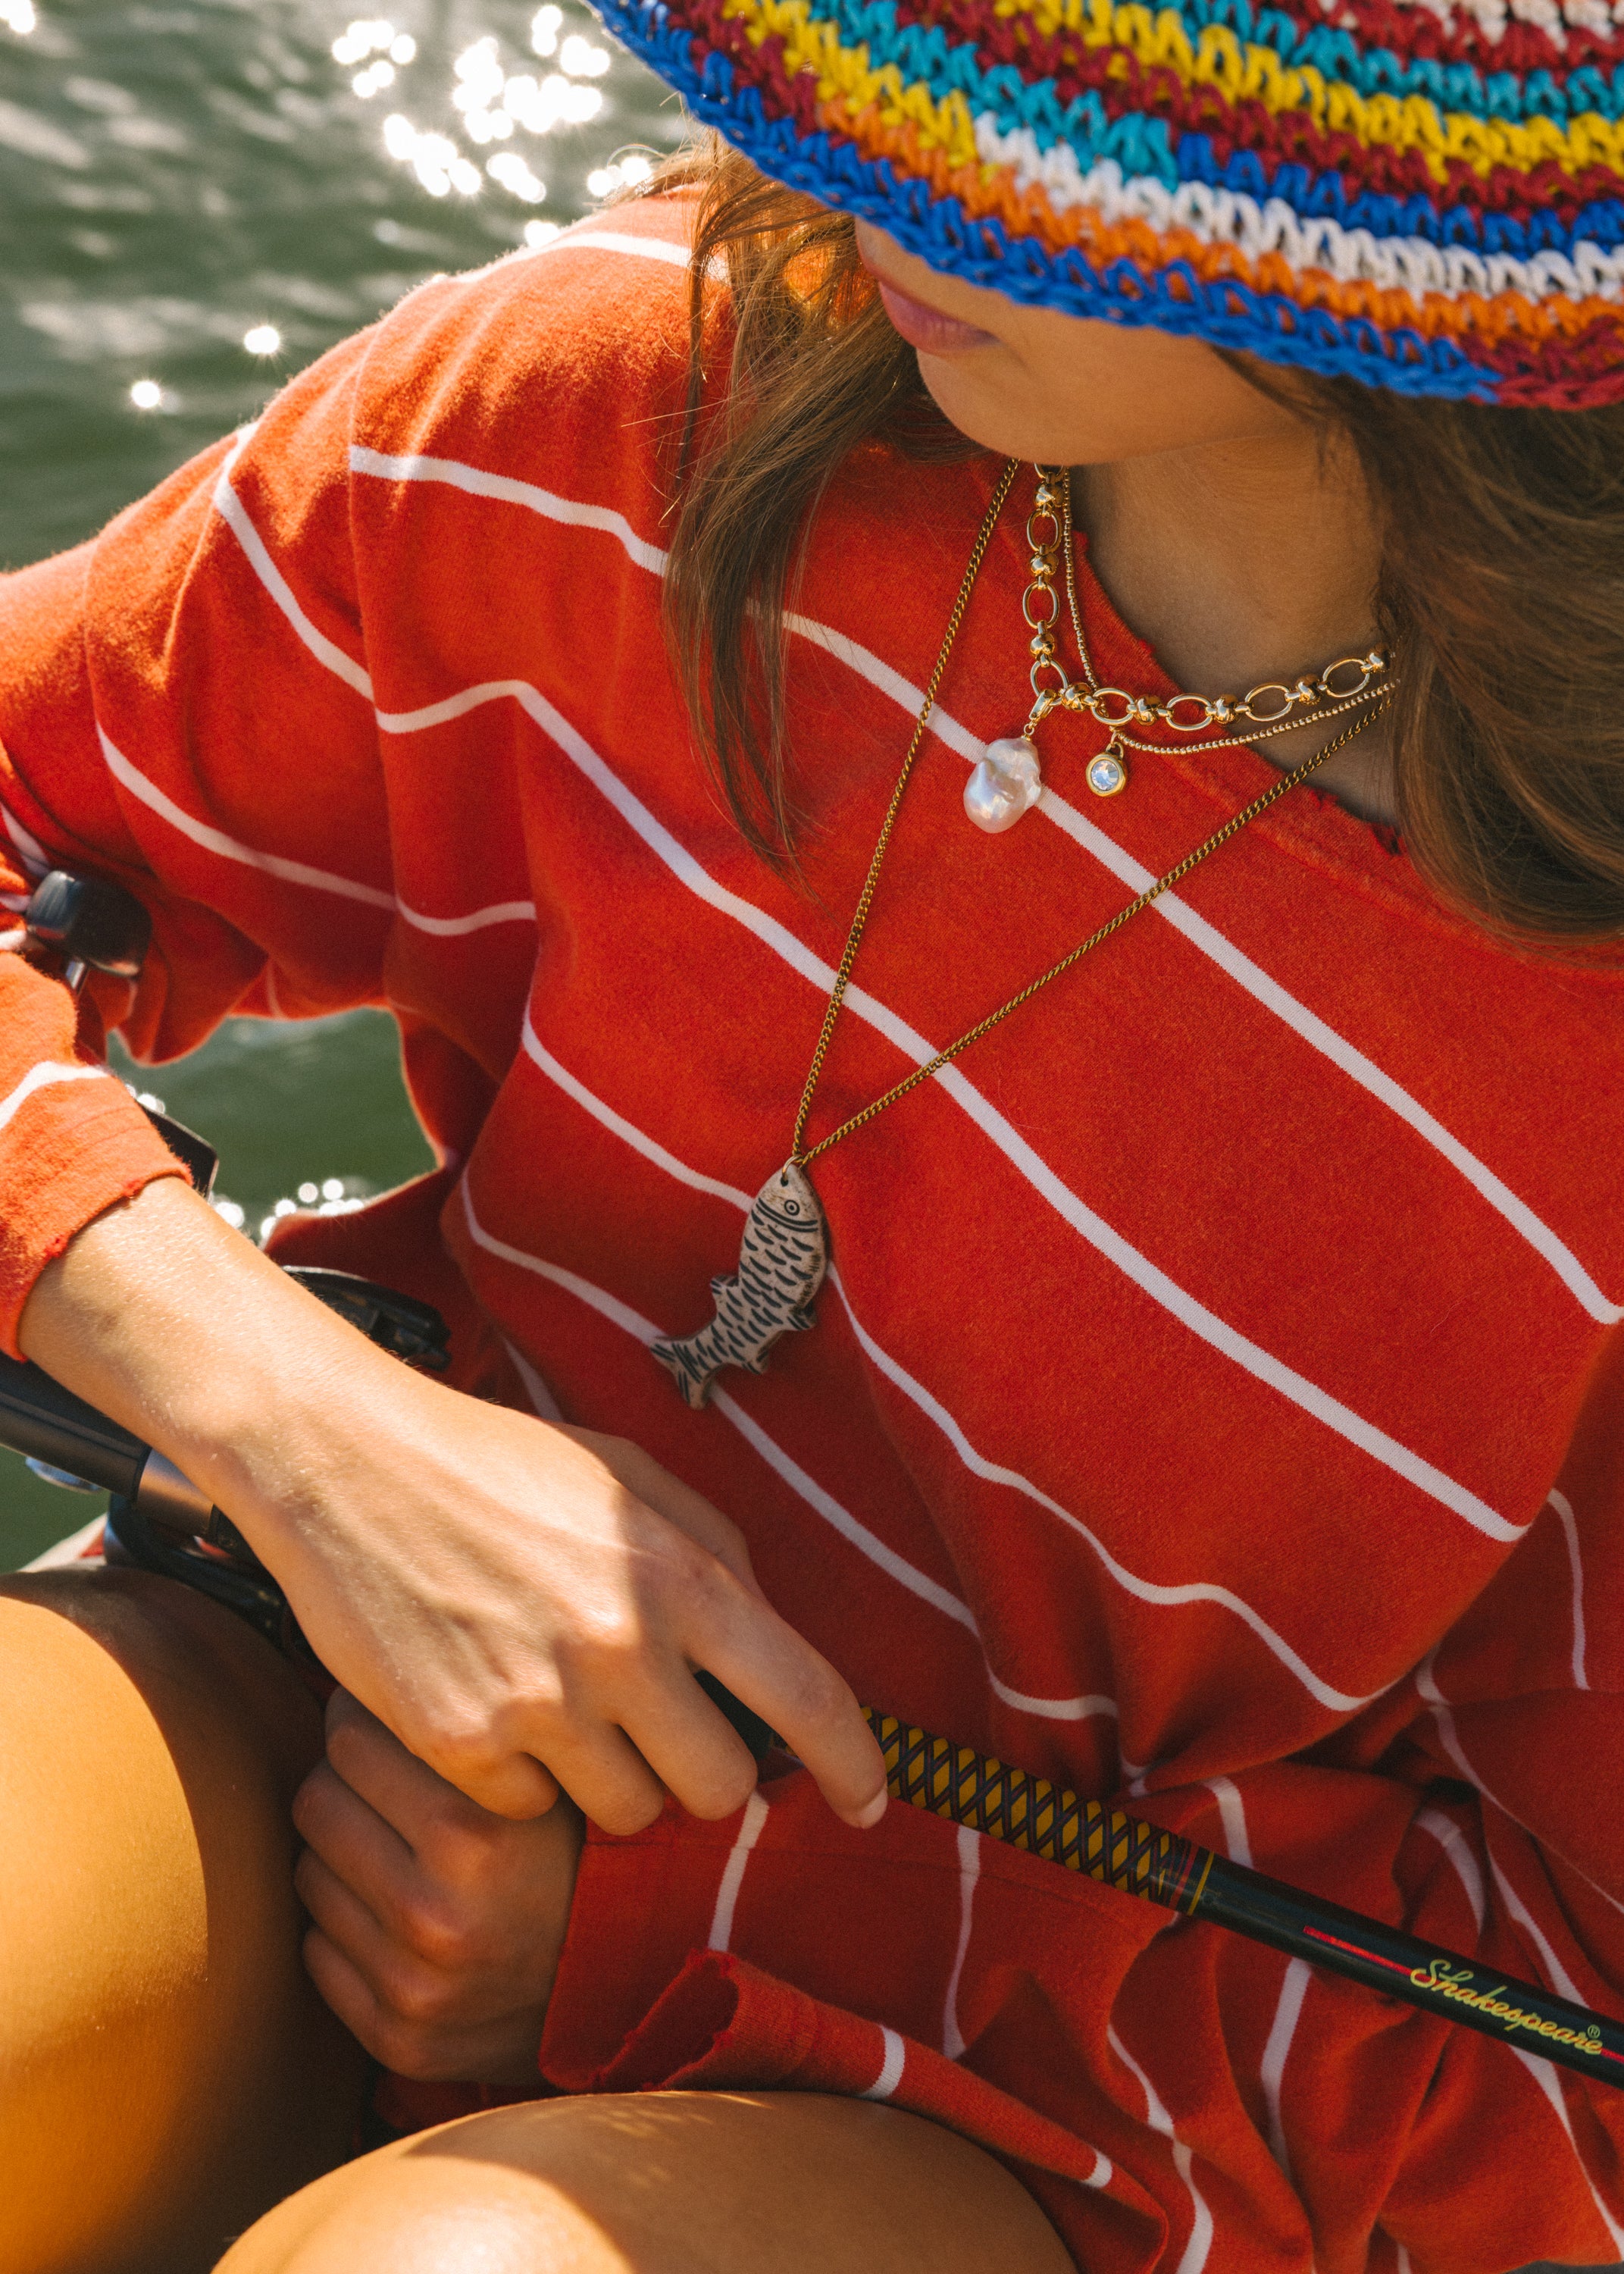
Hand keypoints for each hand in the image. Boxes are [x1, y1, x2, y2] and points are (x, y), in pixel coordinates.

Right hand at [20, 1178, 886, 1835]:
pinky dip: (524, 1781)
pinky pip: (531, 1813)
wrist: (345, 1460)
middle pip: (716, 1788)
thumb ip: (712, 1557)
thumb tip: (774, 1641)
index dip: (854, 1765)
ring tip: (566, 1706)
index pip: (808, 1697)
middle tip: (664, 1732)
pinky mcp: (459, 1743)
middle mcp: (621, 1646)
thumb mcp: (629, 1478)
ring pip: (626, 1813)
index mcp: (678, 1574)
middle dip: (704, 1775)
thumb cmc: (497, 1462)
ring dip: (612, 1780)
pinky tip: (494, 1708)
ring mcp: (538, 1702)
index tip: (867, 1802)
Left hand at [292, 1688, 584, 2083]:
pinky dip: (346, 1922)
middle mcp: (435, 1913)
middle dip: (344, 1779)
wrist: (639, 1989)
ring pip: (308, 1871)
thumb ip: (474, 1731)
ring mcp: (411, 1983)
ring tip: (398, 1844)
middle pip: (316, 1801)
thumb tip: (379, 1663)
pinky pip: (317, 1949)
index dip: (365, 1715)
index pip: (350, 1739)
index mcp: (476, 1834)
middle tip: (383, 1775)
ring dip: (342, 1850)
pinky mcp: (396, 2036)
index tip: (387, 1714)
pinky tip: (399, 1910)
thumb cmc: (589, 1855)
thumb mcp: (553, 1775)